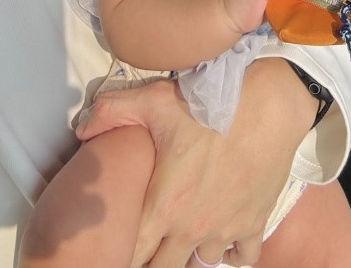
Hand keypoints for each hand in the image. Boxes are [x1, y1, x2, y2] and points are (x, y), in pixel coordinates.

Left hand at [75, 60, 314, 267]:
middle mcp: (193, 228)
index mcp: (165, 206)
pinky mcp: (255, 223)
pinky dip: (230, 255)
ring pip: (202, 265)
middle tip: (150, 243)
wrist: (269, 105)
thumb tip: (81, 128)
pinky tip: (222, 238)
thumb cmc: (210, 103)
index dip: (123, 254)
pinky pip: (241, 259)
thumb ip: (112, 111)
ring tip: (183, 237)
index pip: (133, 255)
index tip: (120, 245)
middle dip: (154, 259)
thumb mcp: (154, 99)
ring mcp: (226, 230)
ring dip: (191, 255)